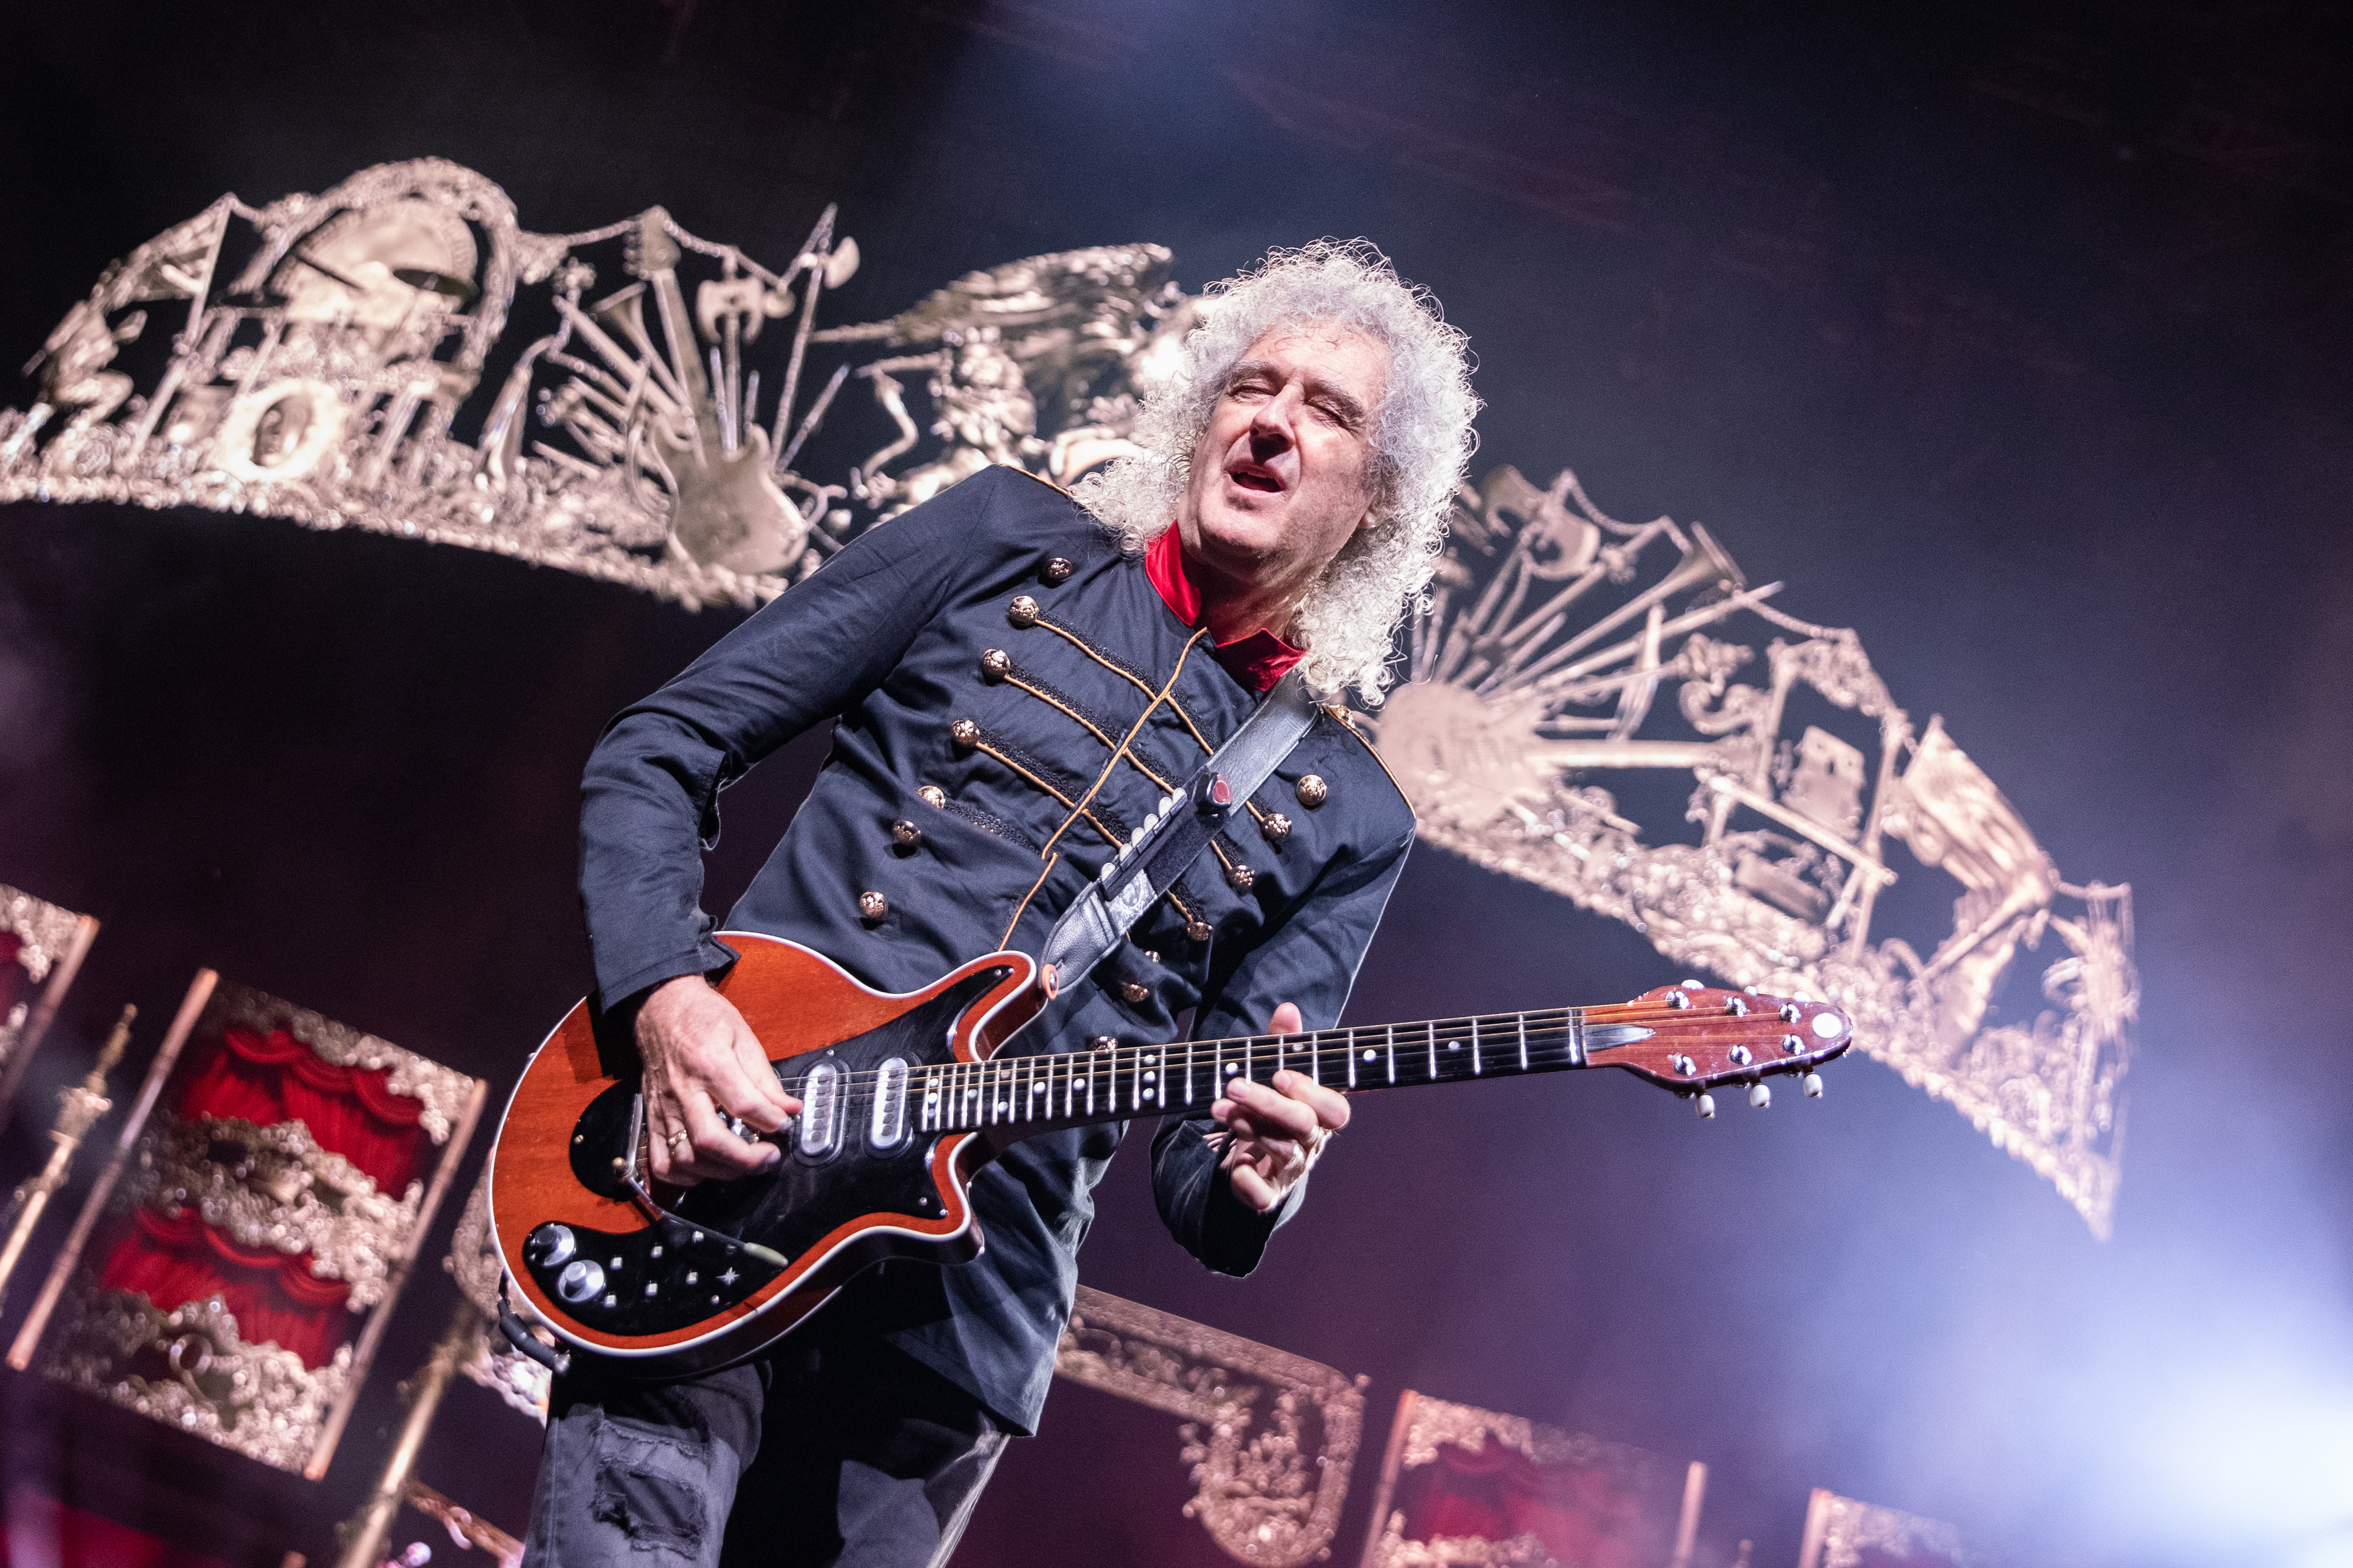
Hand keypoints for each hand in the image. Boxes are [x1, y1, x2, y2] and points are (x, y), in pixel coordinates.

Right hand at [635, 975, 800, 1184]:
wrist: (660, 1006)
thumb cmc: (704, 1018)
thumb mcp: (743, 1037)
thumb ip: (765, 1079)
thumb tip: (790, 1109)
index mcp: (709, 1063)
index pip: (743, 1104)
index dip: (771, 1121)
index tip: (785, 1124)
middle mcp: (683, 1089)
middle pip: (709, 1140)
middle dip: (745, 1158)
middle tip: (769, 1157)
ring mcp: (663, 1107)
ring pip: (685, 1157)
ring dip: (719, 1171)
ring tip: (744, 1165)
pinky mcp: (651, 1117)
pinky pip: (659, 1161)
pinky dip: (683, 1175)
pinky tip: (707, 1170)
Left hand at [1210, 1002, 1349, 1212]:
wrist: (1259, 1159)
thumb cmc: (1273, 1107)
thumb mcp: (1276, 1072)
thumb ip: (1283, 1043)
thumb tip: (1288, 1009)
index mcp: (1320, 1113)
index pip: (1334, 1108)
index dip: (1312, 1092)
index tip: (1280, 1075)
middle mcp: (1312, 1142)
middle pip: (1303, 1125)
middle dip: (1269, 1104)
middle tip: (1234, 1085)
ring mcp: (1291, 1169)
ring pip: (1282, 1150)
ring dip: (1249, 1127)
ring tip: (1219, 1108)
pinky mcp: (1268, 1192)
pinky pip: (1264, 1194)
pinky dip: (1249, 1181)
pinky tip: (1235, 1167)